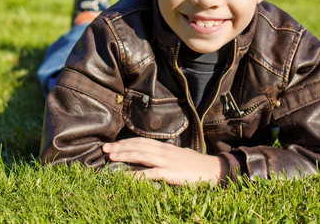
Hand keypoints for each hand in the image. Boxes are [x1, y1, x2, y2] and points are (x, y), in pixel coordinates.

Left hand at [102, 137, 224, 185]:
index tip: (113, 144)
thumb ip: (168, 155)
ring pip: (140, 155)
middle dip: (120, 147)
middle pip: (138, 146)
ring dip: (124, 155)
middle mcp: (163, 151)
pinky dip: (135, 175)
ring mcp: (166, 161)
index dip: (126, 142)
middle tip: (105, 149)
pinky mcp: (169, 173)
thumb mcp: (180, 155)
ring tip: (111, 157)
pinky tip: (125, 177)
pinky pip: (149, 173)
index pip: (141, 141)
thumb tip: (160, 154)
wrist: (214, 170)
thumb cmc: (197, 165)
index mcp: (165, 147)